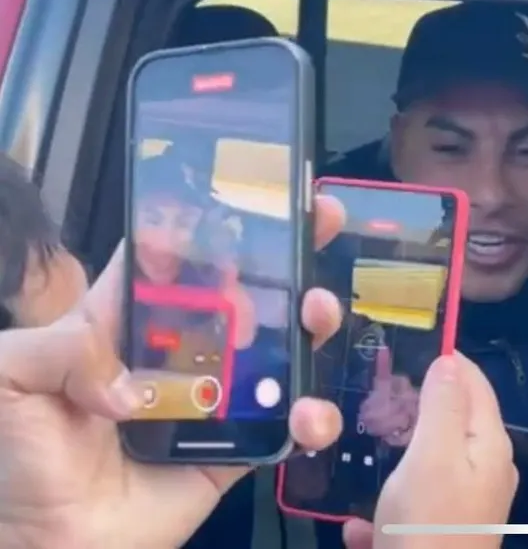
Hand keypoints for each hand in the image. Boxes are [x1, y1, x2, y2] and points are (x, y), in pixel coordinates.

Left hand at [0, 194, 346, 548]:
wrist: (52, 548)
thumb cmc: (21, 461)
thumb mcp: (9, 382)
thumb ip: (55, 349)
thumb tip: (131, 383)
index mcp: (127, 320)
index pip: (172, 254)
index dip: (211, 219)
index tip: (255, 193)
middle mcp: (180, 347)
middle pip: (242, 286)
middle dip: (286, 253)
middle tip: (316, 228)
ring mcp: (217, 394)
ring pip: (279, 344)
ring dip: (313, 319)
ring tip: (318, 314)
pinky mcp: (241, 443)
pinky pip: (288, 422)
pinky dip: (310, 416)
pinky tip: (306, 416)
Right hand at [343, 353, 517, 548]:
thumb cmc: (427, 527)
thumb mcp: (431, 456)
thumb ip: (442, 405)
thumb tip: (449, 359)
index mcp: (488, 444)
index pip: (474, 383)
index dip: (444, 360)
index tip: (400, 348)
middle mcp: (485, 471)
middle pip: (451, 421)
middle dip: (413, 408)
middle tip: (371, 400)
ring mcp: (466, 506)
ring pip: (427, 464)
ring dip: (395, 459)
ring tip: (359, 451)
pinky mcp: (444, 534)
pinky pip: (412, 508)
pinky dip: (387, 510)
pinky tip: (359, 526)